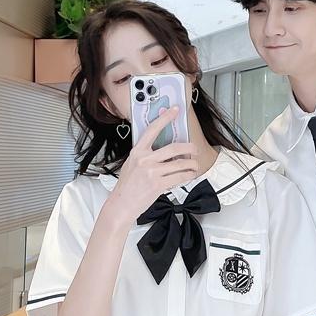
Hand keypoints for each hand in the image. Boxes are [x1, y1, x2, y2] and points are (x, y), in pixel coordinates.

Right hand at [103, 106, 198, 224]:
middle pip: (173, 147)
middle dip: (189, 147)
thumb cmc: (127, 186)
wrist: (121, 204)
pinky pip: (179, 177)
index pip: (152, 129)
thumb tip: (163, 149)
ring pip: (180, 163)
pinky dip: (188, 175)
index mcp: (137, 152)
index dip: (165, 118)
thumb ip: (145, 155)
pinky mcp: (158, 184)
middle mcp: (145, 160)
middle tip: (194, 149)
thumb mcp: (132, 164)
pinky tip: (190, 175)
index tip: (174, 110)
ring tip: (194, 165)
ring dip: (191, 164)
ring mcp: (152, 172)